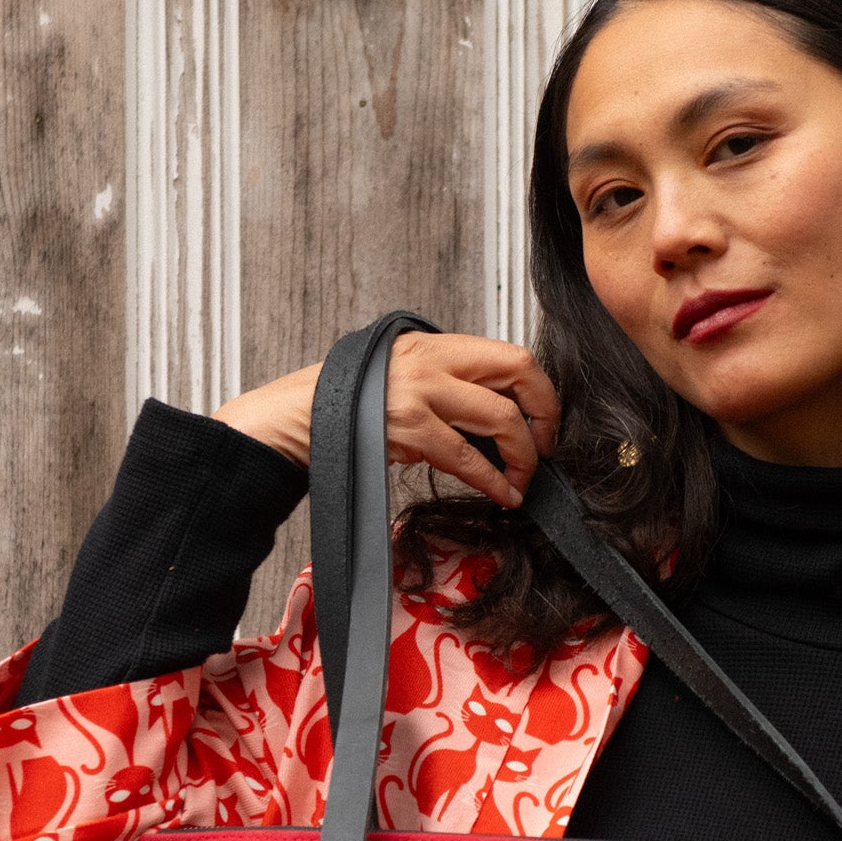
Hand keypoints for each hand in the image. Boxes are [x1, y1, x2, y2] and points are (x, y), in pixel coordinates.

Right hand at [214, 333, 559, 508]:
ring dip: (523, 457)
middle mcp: (432, 359)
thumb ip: (447, 385)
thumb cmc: (348, 404)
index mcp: (434, 345)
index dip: (540, 390)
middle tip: (544, 449)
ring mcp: (421, 391)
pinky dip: (495, 481)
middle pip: (519, 374)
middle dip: (544, 416)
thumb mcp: (402, 378)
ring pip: (502, 418)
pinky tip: (502, 495)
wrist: (297, 418)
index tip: (543, 420)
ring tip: (521, 481)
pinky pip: (469, 457)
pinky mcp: (409, 426)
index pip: (511, 354)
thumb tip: (498, 415)